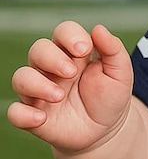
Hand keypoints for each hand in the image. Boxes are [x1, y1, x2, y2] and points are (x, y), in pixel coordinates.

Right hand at [7, 22, 132, 153]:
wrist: (107, 130)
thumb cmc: (110, 96)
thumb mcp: (120, 73)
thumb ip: (113, 50)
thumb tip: (99, 28)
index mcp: (73, 53)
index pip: (64, 31)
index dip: (70, 36)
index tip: (84, 50)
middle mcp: (51, 68)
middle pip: (38, 49)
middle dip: (52, 58)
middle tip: (72, 73)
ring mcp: (39, 91)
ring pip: (21, 77)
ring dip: (37, 84)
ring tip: (59, 96)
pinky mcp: (33, 115)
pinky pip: (15, 112)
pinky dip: (23, 114)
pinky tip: (41, 118)